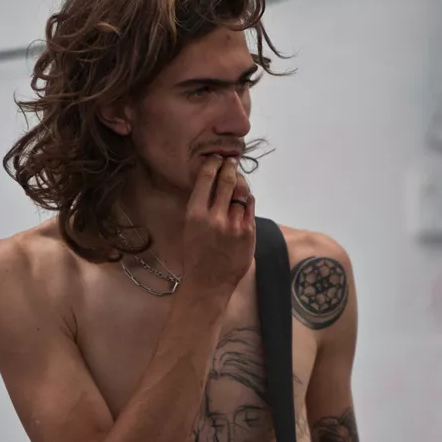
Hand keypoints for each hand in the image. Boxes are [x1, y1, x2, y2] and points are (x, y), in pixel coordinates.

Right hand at [181, 155, 255, 295]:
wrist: (208, 282)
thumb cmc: (196, 255)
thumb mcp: (189, 227)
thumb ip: (201, 205)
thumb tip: (213, 181)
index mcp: (195, 214)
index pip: (207, 178)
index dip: (214, 163)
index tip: (217, 158)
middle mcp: (215, 217)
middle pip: (228, 180)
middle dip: (230, 167)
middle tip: (231, 160)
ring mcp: (235, 225)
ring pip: (243, 191)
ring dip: (241, 181)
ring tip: (238, 176)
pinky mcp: (249, 232)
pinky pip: (251, 206)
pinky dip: (247, 198)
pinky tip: (244, 196)